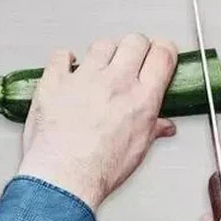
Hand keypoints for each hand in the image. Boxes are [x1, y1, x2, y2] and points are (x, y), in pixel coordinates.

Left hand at [19, 35, 178, 210]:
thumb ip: (152, 129)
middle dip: (136, 46)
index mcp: (141, 98)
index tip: (160, 52)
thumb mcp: (138, 150)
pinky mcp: (56, 81)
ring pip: (102, 44)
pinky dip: (65, 59)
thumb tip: (162, 126)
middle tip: (132, 57)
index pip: (162, 55)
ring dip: (104, 52)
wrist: (62, 178)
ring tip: (101, 65)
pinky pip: (61, 56)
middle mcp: (115, 82)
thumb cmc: (98, 170)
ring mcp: (85, 78)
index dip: (164, 50)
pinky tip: (68, 67)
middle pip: (134, 41)